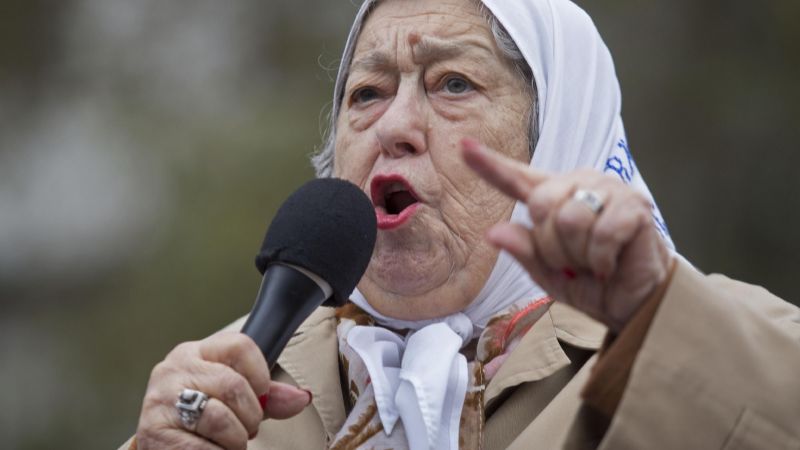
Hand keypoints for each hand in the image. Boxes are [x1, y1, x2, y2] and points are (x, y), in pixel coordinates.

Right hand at [135, 332, 311, 449]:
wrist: (164, 444)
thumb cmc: (201, 417)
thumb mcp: (234, 398)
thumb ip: (267, 396)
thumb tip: (301, 398)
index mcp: (195, 352)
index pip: (240, 346)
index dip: (260, 375)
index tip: (261, 395)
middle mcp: (174, 369)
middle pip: (233, 385)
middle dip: (250, 416)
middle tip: (246, 429)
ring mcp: (161, 400)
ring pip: (219, 418)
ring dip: (235, 440)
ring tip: (229, 443)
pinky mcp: (154, 432)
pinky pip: (201, 447)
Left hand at [462, 139, 673, 332]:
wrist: (633, 305)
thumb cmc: (589, 283)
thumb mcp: (545, 273)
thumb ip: (523, 250)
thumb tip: (493, 233)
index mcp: (553, 197)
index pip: (516, 178)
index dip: (489, 164)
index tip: (463, 146)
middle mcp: (580, 184)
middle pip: (541, 205)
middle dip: (551, 247)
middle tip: (571, 263)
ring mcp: (610, 190)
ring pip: (570, 220)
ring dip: (578, 255)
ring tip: (592, 262)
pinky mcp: (635, 205)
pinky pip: (602, 233)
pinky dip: (601, 259)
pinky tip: (610, 264)